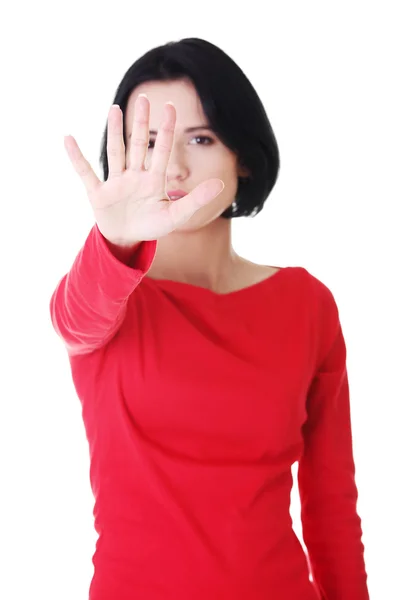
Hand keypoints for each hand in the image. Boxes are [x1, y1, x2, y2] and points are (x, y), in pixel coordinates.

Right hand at [64, 95, 224, 245]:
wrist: (127, 240)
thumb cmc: (151, 226)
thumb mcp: (175, 216)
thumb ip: (196, 200)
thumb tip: (221, 184)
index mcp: (154, 180)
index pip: (162, 150)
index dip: (166, 130)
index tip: (171, 107)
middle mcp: (135, 176)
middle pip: (138, 145)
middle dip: (141, 123)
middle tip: (144, 98)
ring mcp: (116, 183)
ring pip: (116, 152)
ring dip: (114, 131)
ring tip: (114, 108)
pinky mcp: (99, 193)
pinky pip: (86, 172)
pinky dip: (77, 158)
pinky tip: (68, 139)